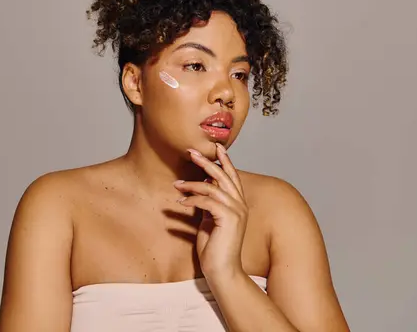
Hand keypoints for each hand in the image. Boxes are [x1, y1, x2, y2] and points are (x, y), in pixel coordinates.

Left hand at [173, 143, 247, 280]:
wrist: (222, 270)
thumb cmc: (214, 248)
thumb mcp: (209, 220)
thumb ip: (208, 203)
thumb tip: (200, 187)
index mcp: (237, 203)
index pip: (232, 176)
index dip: (224, 160)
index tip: (214, 147)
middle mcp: (240, 205)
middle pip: (224, 176)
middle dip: (207, 162)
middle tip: (191, 151)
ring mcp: (237, 212)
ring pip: (213, 187)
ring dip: (192, 184)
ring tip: (176, 185)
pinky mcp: (229, 219)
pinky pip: (207, 202)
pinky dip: (192, 200)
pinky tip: (180, 203)